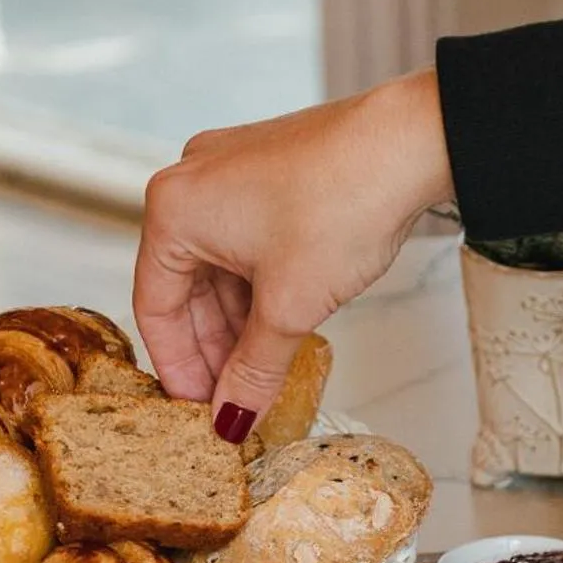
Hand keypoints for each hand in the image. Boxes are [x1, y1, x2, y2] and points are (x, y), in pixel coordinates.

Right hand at [134, 69, 453, 439]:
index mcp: (174, 209)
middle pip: (185, 289)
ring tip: (261, 375)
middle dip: (212, 350)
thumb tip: (232, 417)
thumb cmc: (341, 205)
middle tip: (233, 400)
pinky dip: (257, 293)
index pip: (155, 307)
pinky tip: (278, 332)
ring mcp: (228, 175)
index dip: (178, 367)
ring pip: (219, 272)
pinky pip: (245, 248)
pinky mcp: (264, 176)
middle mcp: (191, 183)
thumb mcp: (290, 308)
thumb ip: (254, 371)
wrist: (407, 144)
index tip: (199, 409)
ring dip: (238, 326)